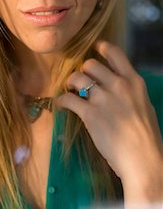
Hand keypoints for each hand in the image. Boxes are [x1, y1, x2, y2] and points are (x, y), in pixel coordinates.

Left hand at [57, 40, 161, 197]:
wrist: (143, 160)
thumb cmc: (146, 138)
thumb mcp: (144, 106)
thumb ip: (129, 93)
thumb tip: (116, 87)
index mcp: (134, 82)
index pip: (115, 54)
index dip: (102, 47)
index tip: (94, 47)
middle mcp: (118, 85)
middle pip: (90, 64)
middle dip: (82, 71)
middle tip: (80, 81)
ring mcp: (103, 99)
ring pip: (77, 77)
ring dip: (70, 83)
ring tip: (70, 91)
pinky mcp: (90, 114)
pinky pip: (68, 99)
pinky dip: (62, 101)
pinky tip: (62, 105)